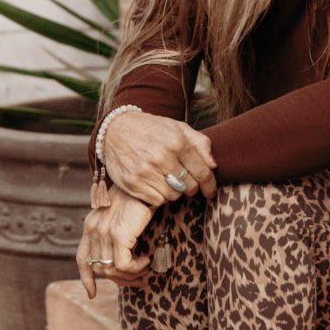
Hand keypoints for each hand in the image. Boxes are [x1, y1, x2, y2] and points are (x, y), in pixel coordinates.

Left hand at [77, 185, 155, 298]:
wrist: (144, 180)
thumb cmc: (137, 195)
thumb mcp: (120, 213)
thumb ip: (114, 229)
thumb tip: (124, 250)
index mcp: (91, 225)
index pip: (82, 258)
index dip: (86, 278)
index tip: (92, 293)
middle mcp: (93, 229)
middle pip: (99, 268)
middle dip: (118, 280)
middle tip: (137, 280)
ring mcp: (104, 232)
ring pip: (111, 269)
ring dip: (130, 275)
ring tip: (145, 269)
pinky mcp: (118, 234)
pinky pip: (123, 264)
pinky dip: (135, 267)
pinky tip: (146, 260)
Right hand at [102, 110, 216, 206]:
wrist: (116, 130)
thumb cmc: (153, 129)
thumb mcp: (179, 128)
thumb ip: (201, 143)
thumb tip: (213, 165)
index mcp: (177, 142)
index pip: (202, 172)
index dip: (210, 185)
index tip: (210, 191)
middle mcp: (162, 157)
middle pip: (189, 186)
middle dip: (192, 187)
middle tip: (188, 182)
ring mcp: (146, 171)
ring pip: (174, 195)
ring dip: (176, 192)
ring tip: (170, 180)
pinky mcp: (132, 183)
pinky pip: (157, 200)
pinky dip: (161, 196)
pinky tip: (157, 184)